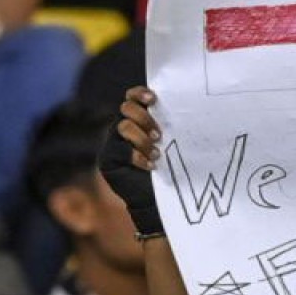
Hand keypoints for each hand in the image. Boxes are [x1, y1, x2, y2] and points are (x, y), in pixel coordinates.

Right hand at [100, 86, 163, 235]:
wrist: (157, 200)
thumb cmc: (169, 169)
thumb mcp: (171, 144)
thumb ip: (169, 127)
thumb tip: (188, 109)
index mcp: (137, 120)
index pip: (132, 97)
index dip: (139, 93)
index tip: (153, 99)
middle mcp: (122, 128)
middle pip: (126, 108)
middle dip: (144, 118)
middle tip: (159, 135)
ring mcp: (112, 143)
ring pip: (123, 126)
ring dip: (142, 139)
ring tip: (157, 154)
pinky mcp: (108, 160)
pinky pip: (120, 150)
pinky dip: (138, 157)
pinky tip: (151, 166)